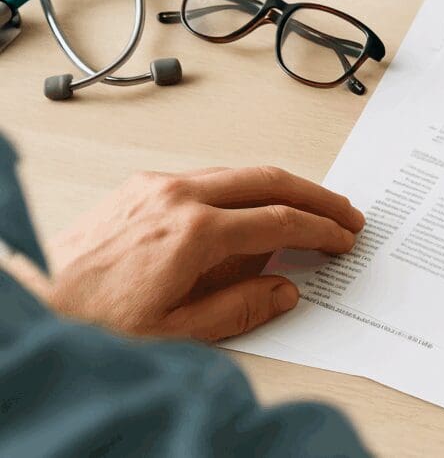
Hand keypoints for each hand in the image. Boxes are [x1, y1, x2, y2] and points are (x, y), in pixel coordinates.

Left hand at [42, 166, 363, 341]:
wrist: (37, 300)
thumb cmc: (95, 320)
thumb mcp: (177, 331)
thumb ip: (240, 307)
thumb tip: (284, 290)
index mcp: (195, 233)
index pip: (279, 221)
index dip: (319, 229)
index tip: (342, 237)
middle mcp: (179, 197)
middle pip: (268, 180)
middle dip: (315, 195)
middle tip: (345, 212)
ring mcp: (159, 186)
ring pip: (238, 174)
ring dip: (280, 189)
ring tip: (306, 211)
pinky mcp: (143, 186)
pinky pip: (208, 178)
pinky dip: (241, 190)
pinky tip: (250, 211)